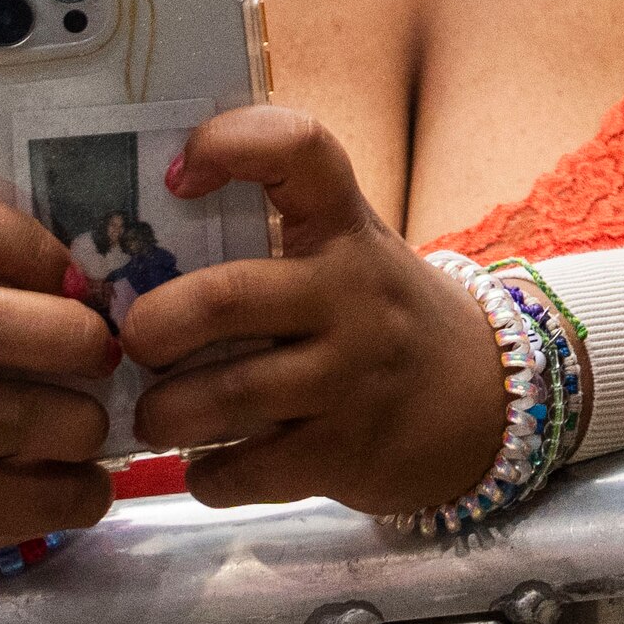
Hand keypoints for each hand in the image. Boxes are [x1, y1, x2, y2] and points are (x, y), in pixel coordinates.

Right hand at [0, 190, 120, 548]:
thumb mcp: (0, 287)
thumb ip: (49, 260)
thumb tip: (141, 257)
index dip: (28, 243)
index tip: (76, 276)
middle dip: (71, 335)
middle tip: (110, 350)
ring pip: (16, 416)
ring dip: (85, 419)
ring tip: (96, 419)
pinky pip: (42, 494)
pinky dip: (86, 487)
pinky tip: (83, 473)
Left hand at [119, 107, 511, 514]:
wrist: (487, 402)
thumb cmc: (382, 317)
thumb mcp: (350, 255)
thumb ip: (274, 239)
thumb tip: (136, 253)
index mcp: (345, 227)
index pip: (298, 149)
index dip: (228, 145)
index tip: (176, 178)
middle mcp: (351, 293)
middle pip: (226, 297)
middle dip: (154, 326)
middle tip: (135, 343)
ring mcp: (351, 376)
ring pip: (225, 394)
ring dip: (164, 413)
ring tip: (154, 415)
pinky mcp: (347, 453)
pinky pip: (248, 470)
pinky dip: (208, 477)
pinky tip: (206, 468)